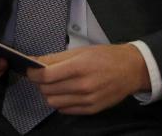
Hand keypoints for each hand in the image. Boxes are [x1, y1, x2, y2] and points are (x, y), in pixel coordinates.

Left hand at [27, 44, 149, 114]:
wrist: (131, 69)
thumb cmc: (106, 57)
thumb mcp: (80, 51)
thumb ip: (56, 58)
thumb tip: (35, 61)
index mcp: (79, 67)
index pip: (46, 75)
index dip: (33, 73)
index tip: (30, 70)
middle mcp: (83, 86)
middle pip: (47, 89)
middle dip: (40, 82)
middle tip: (42, 76)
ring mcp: (88, 100)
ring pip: (53, 102)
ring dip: (49, 93)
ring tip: (54, 85)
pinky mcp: (92, 109)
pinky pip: (65, 110)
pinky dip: (60, 102)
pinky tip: (65, 93)